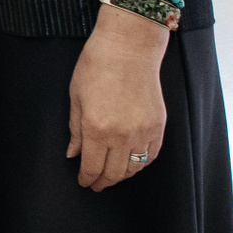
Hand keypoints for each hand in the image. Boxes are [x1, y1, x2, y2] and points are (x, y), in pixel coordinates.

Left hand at [67, 5, 167, 190]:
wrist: (129, 48)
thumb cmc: (96, 67)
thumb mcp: (76, 97)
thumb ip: (75, 130)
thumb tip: (73, 155)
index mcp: (97, 129)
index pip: (92, 166)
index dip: (87, 178)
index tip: (84, 183)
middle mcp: (122, 135)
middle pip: (114, 172)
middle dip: (103, 182)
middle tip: (96, 185)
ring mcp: (143, 131)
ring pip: (134, 168)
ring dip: (122, 176)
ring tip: (112, 176)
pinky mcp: (158, 126)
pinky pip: (151, 155)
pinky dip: (141, 164)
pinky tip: (133, 164)